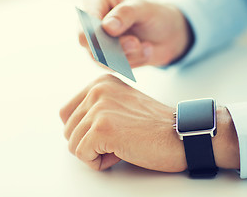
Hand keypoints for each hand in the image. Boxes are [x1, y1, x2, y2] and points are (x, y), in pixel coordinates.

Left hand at [59, 74, 186, 171]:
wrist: (180, 135)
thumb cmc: (154, 127)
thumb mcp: (121, 105)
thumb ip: (97, 108)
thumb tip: (70, 127)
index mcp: (101, 83)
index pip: (66, 113)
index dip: (84, 131)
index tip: (109, 131)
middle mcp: (98, 90)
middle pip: (69, 130)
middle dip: (90, 143)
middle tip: (119, 139)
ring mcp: (100, 108)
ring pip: (73, 144)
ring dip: (96, 153)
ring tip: (122, 144)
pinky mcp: (102, 128)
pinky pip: (82, 155)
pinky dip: (99, 162)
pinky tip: (121, 152)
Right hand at [79, 0, 191, 67]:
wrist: (168, 34)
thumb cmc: (154, 14)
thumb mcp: (144, 8)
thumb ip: (126, 14)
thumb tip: (107, 27)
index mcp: (96, 3)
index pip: (86, 17)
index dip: (92, 28)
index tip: (109, 32)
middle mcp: (92, 25)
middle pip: (89, 43)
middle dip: (114, 47)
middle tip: (135, 43)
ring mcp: (99, 45)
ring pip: (102, 59)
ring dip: (127, 55)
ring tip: (145, 46)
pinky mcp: (110, 62)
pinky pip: (116, 68)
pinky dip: (135, 61)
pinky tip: (147, 50)